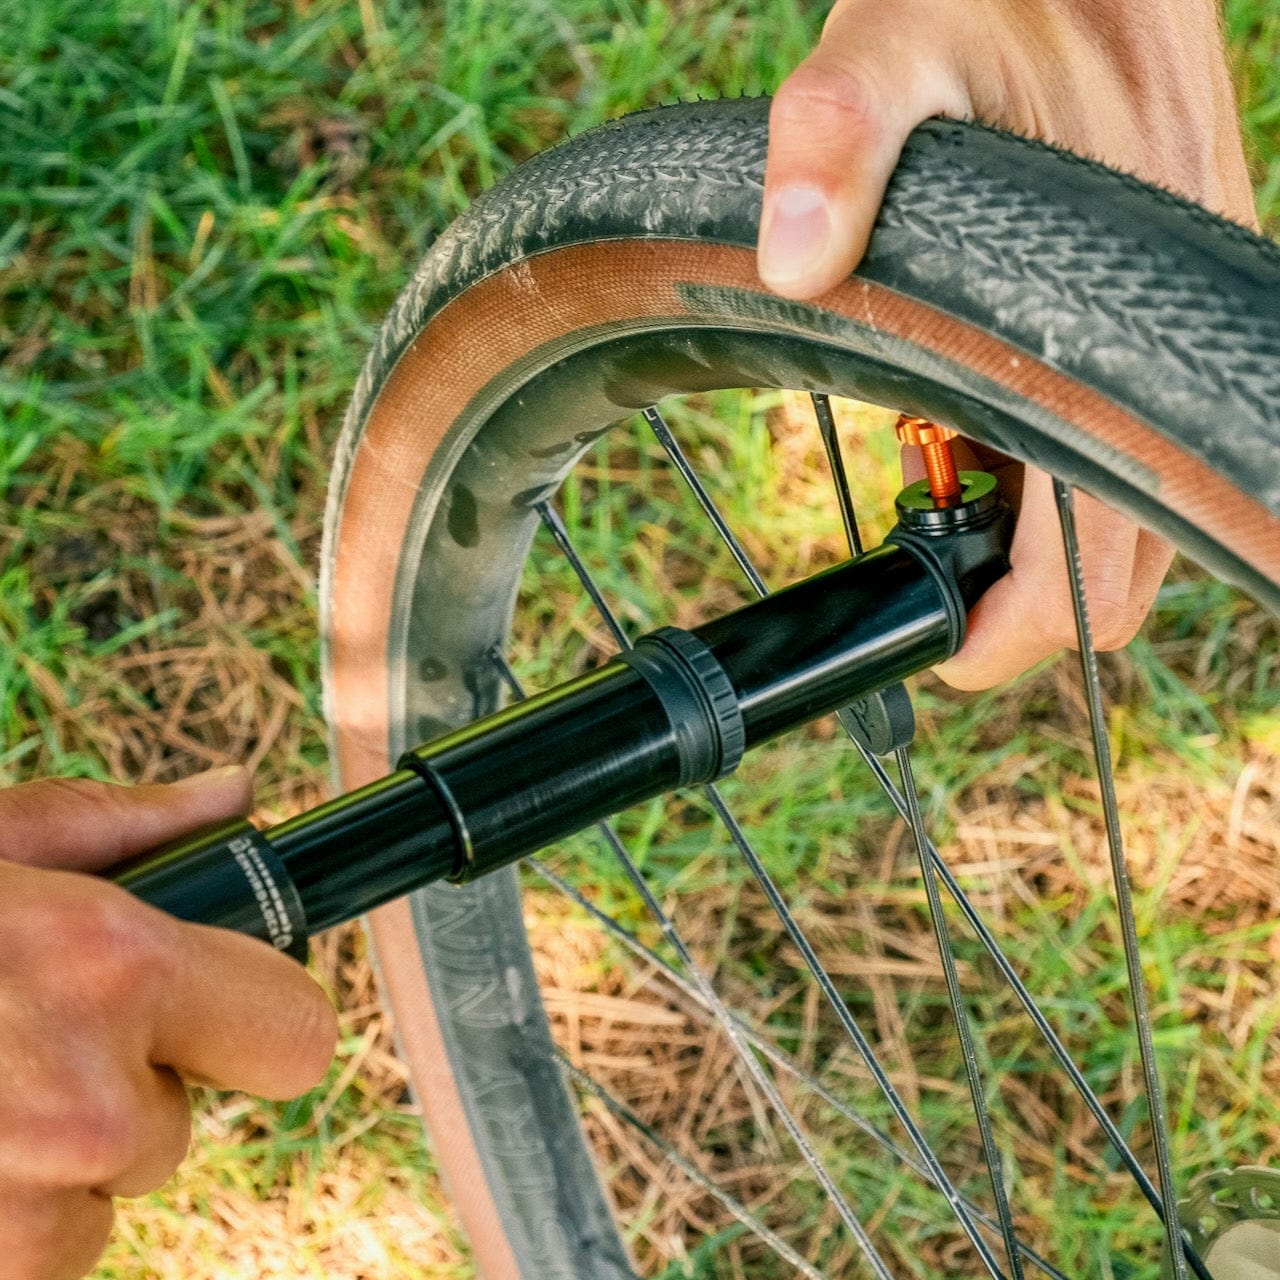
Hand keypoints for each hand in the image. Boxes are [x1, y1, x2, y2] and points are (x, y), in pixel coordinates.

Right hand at [0, 769, 337, 1279]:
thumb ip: (122, 825)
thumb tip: (236, 798)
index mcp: (111, 972)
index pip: (299, 1035)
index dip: (251, 1020)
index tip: (198, 1007)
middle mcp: (91, 1107)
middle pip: (183, 1124)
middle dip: (124, 1091)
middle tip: (23, 1042)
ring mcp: (27, 1217)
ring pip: (103, 1198)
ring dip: (53, 1164)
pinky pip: (42, 1254)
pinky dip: (3, 1218)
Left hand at [758, 0, 1257, 687]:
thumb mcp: (892, 47)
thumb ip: (836, 139)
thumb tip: (794, 263)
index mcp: (1111, 323)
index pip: (1102, 563)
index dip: (1018, 631)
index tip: (940, 644)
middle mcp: (1157, 347)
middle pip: (1125, 569)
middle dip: (1023, 602)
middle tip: (926, 577)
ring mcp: (1159, 337)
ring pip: (1121, 510)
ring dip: (1030, 536)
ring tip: (934, 492)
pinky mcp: (1145, 313)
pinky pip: (1107, 436)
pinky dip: (1043, 469)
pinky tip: (970, 423)